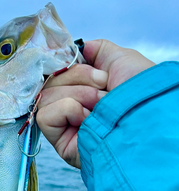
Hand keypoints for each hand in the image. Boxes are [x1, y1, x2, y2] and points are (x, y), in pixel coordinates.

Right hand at [36, 40, 154, 168]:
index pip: (56, 71)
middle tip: (104, 89)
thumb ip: (94, 50)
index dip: (66, 65)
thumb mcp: (118, 58)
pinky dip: (68, 109)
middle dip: (80, 79)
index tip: (84, 64)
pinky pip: (45, 114)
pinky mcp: (59, 141)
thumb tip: (72, 49)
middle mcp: (70, 106)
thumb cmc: (138, 91)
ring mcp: (64, 125)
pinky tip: (86, 119)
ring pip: (47, 95)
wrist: (145, 116)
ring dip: (78, 94)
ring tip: (99, 106)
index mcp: (82, 88)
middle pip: (51, 81)